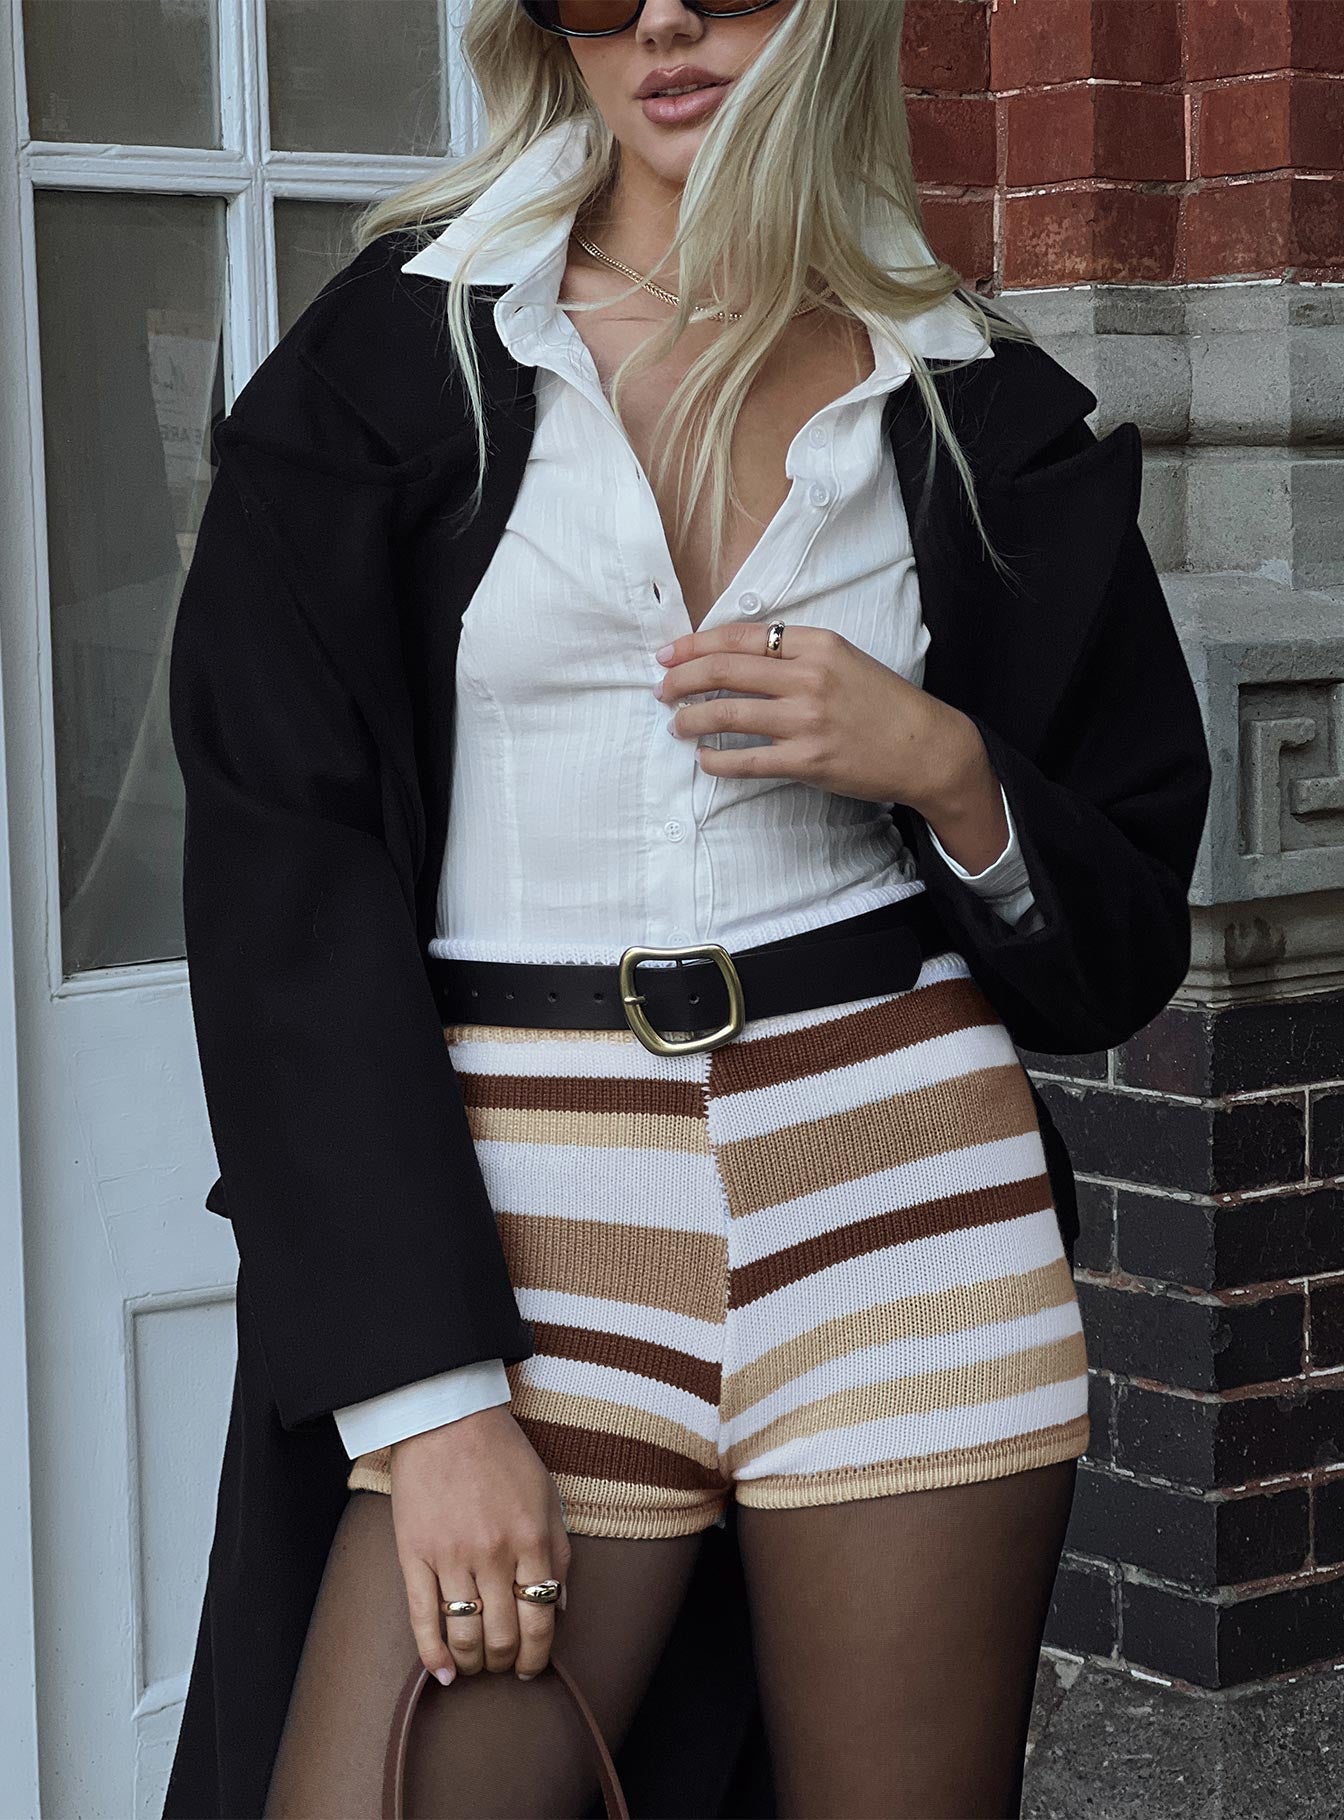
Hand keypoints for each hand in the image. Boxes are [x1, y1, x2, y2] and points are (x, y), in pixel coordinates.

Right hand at [389, 1405, 569, 1684]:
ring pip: (465, 1633)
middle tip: (504, 1665)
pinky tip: (444, 1672)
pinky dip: (433, 1654)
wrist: (448, 1419)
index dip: (537, 1653)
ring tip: (477, 1664)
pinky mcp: (414, 1555)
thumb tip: (559, 1606)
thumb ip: (558, 1551)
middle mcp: (493, 1553)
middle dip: (506, 1661)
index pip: (540, 1618)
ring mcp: (451, 1556)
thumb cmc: (503, 1455)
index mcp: (531, 1538)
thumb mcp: (547, 1496)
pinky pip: (422, 1618)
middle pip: (503, 1634)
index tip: (531, 1665)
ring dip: (475, 1661)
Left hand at [653, 621, 983, 819]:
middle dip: (681, 679)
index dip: (695, 645)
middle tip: (661, 690)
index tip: (669, 655)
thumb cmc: (882, 704)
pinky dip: (716, 760)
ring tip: (676, 725)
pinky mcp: (807, 761)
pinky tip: (704, 758)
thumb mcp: (843, 660)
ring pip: (727, 713)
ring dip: (690, 719)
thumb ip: (794, 654)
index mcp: (817, 644)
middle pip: (725, 670)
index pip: (740, 637)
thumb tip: (734, 657)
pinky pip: (745, 760)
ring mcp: (807, 721)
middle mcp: (809, 678)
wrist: (925, 747)